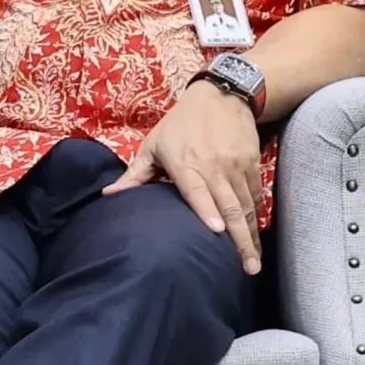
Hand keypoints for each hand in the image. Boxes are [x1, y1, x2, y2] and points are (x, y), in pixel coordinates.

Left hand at [111, 78, 265, 273]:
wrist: (222, 95)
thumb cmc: (181, 124)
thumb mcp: (154, 145)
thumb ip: (135, 174)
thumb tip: (108, 196)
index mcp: (186, 164)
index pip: (198, 191)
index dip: (208, 211)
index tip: (216, 232)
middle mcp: (214, 167)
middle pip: (230, 207)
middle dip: (240, 240)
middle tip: (248, 269)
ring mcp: (237, 166)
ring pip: (247, 206)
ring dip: (251, 235)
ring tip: (254, 263)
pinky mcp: (252, 164)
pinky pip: (256, 195)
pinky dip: (256, 216)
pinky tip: (257, 236)